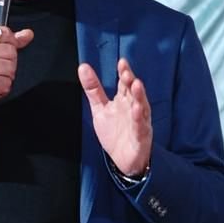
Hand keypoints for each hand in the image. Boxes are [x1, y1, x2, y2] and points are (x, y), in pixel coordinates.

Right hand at [0, 27, 34, 124]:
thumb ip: (6, 43)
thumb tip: (27, 34)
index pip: (4, 32)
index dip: (11, 44)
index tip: (6, 53)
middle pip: (11, 52)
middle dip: (9, 65)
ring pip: (10, 69)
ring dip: (5, 79)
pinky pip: (6, 84)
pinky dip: (2, 90)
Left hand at [78, 58, 151, 177]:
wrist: (122, 160)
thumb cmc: (114, 133)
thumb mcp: (99, 109)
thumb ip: (93, 89)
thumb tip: (83, 67)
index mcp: (124, 101)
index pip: (124, 84)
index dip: (124, 73)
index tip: (121, 62)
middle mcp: (133, 109)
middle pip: (133, 92)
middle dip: (131, 82)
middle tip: (127, 72)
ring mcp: (139, 122)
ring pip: (141, 107)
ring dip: (139, 96)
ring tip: (136, 85)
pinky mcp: (141, 137)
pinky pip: (140, 127)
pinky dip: (139, 119)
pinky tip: (136, 110)